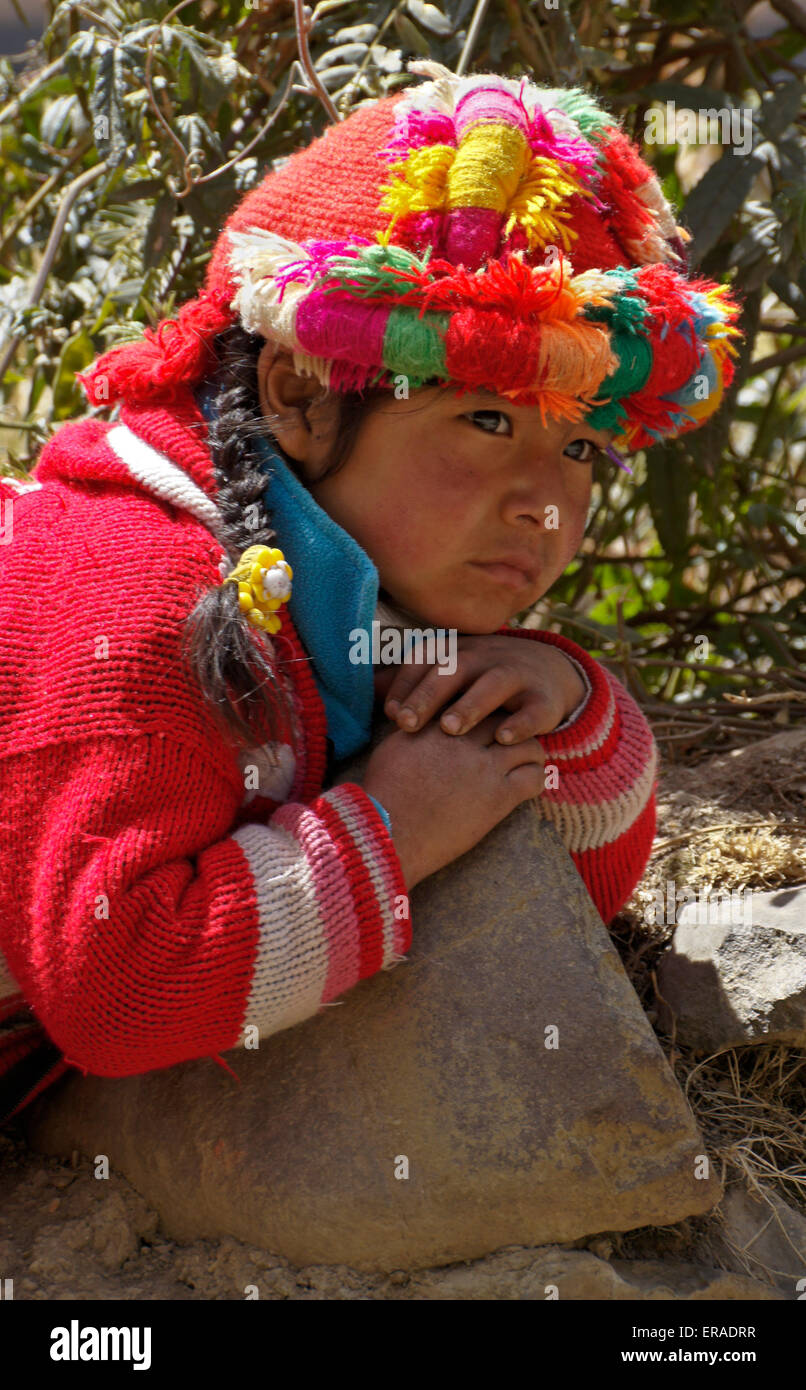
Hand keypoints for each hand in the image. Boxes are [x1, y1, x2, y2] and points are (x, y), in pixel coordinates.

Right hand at [362, 714, 545, 889]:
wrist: (387, 832)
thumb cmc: (382, 796)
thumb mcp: (392, 750)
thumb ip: (414, 732)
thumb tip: (423, 726)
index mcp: (437, 725)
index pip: (473, 704)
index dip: (485, 710)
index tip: (490, 719)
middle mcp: (464, 740)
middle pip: (504, 719)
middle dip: (511, 726)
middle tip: (514, 739)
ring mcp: (484, 768)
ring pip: (527, 745)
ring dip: (530, 751)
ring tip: (527, 760)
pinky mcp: (498, 797)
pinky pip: (533, 778)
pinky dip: (537, 777)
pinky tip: (530, 784)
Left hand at [378, 634, 586, 743]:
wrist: (548, 671)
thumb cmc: (482, 680)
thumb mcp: (450, 675)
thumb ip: (412, 682)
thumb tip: (369, 687)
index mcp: (456, 651)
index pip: (426, 659)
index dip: (406, 684)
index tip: (391, 714)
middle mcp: (484, 657)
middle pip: (454, 669)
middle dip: (429, 695)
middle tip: (409, 724)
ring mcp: (516, 675)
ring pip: (493, 685)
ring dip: (471, 705)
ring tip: (451, 728)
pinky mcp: (543, 699)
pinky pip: (533, 710)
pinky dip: (520, 723)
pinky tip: (503, 739)